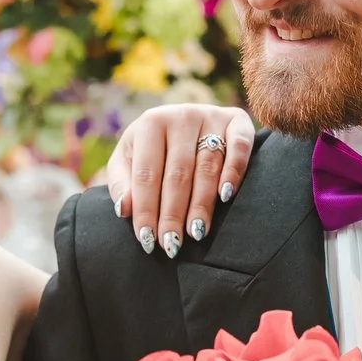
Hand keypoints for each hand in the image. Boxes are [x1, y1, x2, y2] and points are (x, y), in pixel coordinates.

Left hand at [105, 104, 254, 258]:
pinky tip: (226, 197)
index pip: (146, 173)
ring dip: (202, 203)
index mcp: (151, 122)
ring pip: (207, 166)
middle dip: (173, 213)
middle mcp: (181, 115)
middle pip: (177, 173)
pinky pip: (239, 148)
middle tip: (172, 244)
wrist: (188, 119)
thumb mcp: (129, 159)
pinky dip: (234, 172)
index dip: (146, 209)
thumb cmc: (153, 148)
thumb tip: (124, 210)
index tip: (148, 240)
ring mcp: (212, 115)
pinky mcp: (238, 120)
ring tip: (196, 232)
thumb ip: (122, 183)